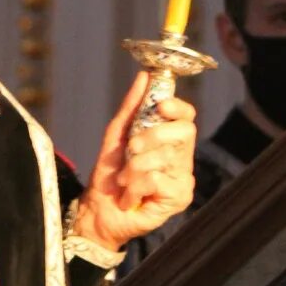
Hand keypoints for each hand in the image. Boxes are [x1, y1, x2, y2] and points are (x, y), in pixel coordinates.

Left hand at [74, 72, 196, 251]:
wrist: (99, 210)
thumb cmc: (110, 174)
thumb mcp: (116, 136)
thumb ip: (131, 107)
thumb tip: (144, 76)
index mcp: (169, 139)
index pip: (186, 116)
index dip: (177, 107)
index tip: (160, 106)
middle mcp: (181, 157)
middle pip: (183, 132)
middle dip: (152, 136)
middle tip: (131, 148)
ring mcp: (183, 177)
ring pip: (165, 156)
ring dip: (134, 167)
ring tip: (125, 179)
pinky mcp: (179, 198)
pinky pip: (157, 178)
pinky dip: (135, 185)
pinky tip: (131, 196)